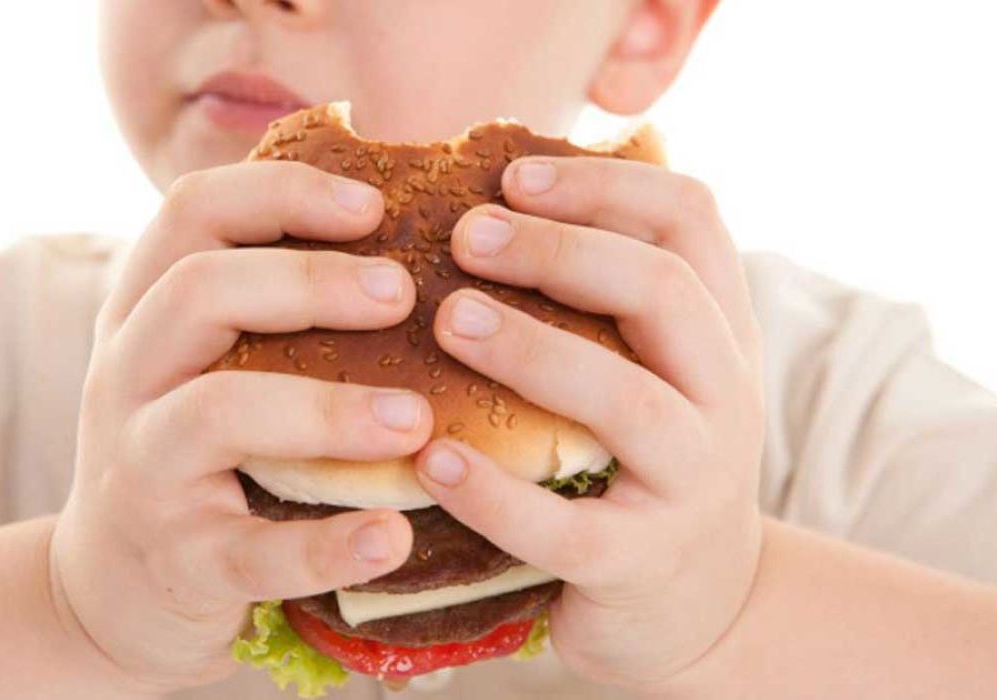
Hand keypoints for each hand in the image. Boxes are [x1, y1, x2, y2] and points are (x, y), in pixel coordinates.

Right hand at [50, 162, 433, 692]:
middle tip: (403, 294)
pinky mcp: (180, 561)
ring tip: (415, 420)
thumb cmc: (192, 448)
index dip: (283, 192)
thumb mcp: (200, 359)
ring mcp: (145, 470)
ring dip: (327, 410)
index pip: (193, 212)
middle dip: (310, 282)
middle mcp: (127, 377)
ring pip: (218, 413)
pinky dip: (326, 545)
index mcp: (144, 311)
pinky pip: (253, 552)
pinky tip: (392, 535)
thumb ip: (261, 299)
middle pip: (198, 291)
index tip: (375, 205)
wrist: (114, 588)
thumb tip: (395, 216)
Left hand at [414, 156, 764, 686]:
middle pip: (662, 291)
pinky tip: (432, 461)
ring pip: (626, 400)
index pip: (691, 221)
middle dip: (559, 251)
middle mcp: (724, 398)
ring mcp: (691, 485)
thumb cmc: (644, 463)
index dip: (605, 184)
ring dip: (531, 350)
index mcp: (720, 331)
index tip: (511, 177)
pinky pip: (567, 528)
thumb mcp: (657, 369)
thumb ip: (608, 294)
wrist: (699, 604)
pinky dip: (496, 493)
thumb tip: (501, 188)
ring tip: (448, 320)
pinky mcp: (639, 566)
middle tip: (465, 236)